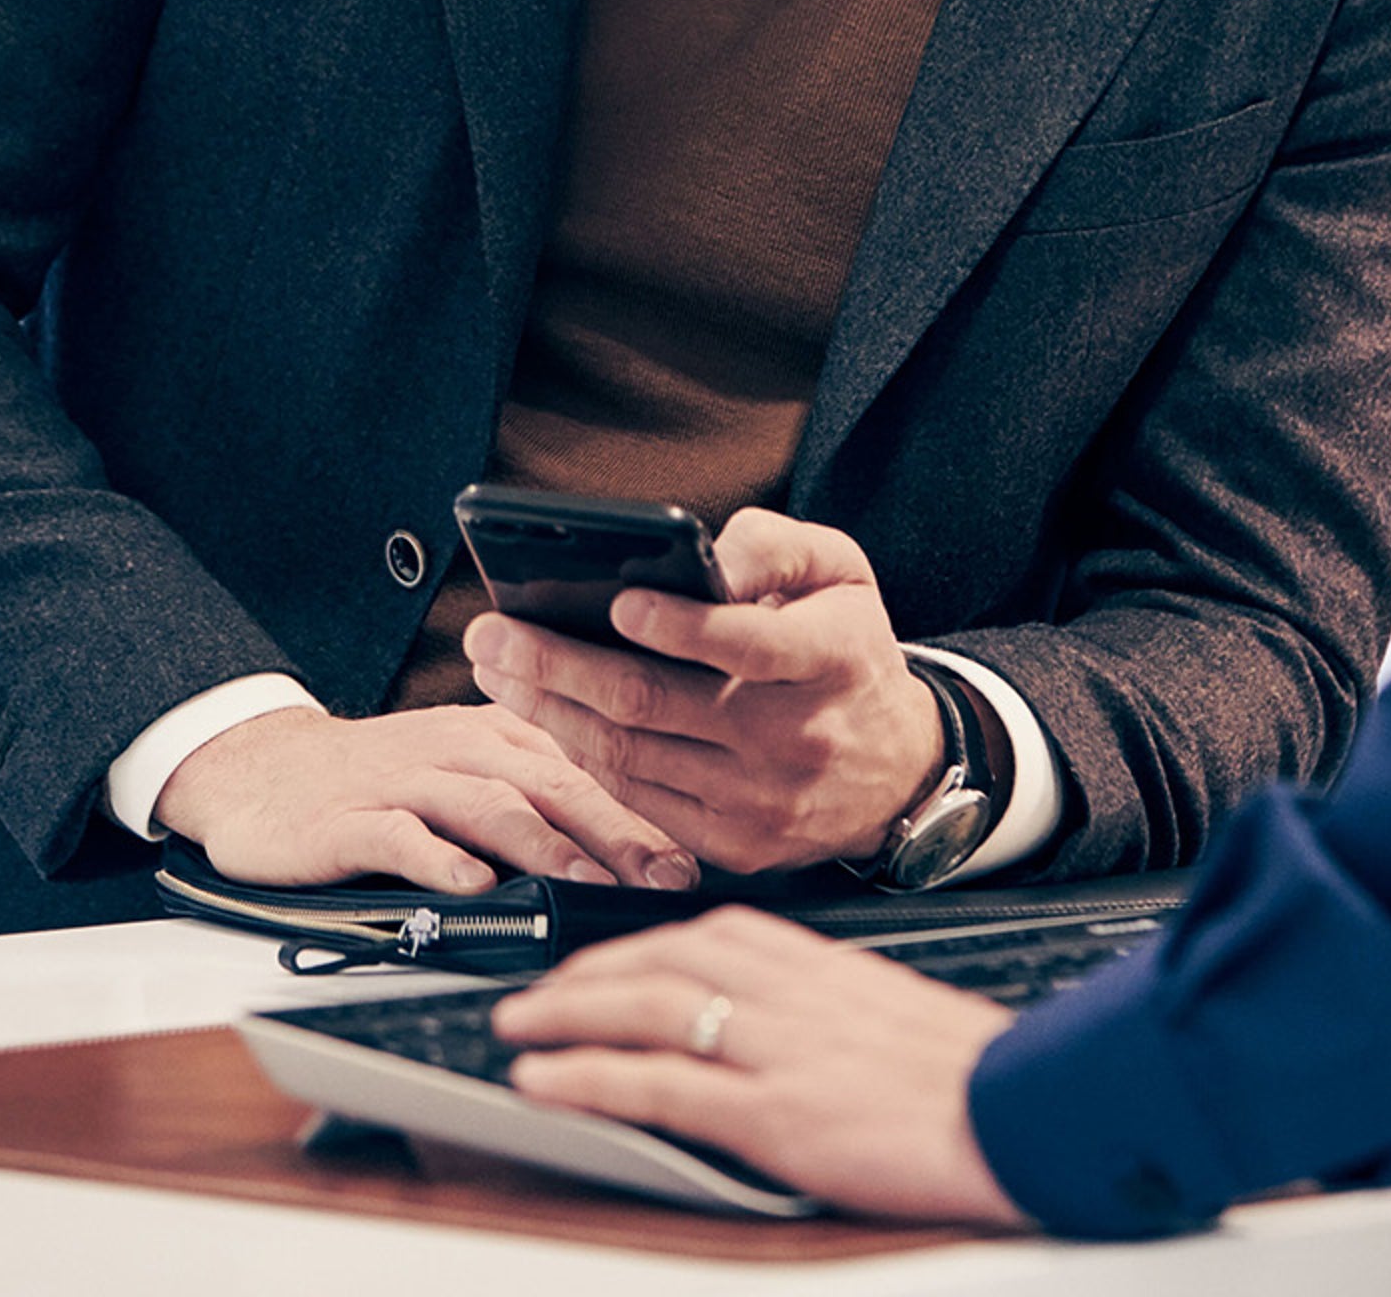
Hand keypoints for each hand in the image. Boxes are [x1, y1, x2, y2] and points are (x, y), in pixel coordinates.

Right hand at [150, 703, 697, 895]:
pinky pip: (400, 835)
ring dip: (542, 845)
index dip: (642, 811)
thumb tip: (620, 855)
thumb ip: (529, 798)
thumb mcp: (458, 771)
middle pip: (549, 783)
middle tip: (666, 875)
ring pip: (485, 805)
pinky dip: (438, 859)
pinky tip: (470, 886)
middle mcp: (456, 750)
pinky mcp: (349, 817)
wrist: (256, 771)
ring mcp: (402, 781)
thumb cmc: (371, 781)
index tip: (694, 858)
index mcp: (492, 737)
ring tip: (587, 883)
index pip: (583, 769)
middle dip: (614, 829)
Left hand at [466, 508, 946, 874]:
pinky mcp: (735, 846)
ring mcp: (762, 801)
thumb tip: (703, 554)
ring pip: (630, 755)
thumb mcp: (839, 572)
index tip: (618, 601)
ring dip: (548, 710)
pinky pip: (636, 799)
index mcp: (831, 658)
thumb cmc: (849, 652)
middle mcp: (795, 737)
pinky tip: (545, 716)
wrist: (898, 768)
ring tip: (497, 669)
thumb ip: (773, 546)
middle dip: (558, 665)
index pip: (747, 645)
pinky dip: (581, 755)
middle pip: (656, 704)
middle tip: (492, 632)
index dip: (680, 626)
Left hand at [495, 909, 1023, 1224]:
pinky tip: (546, 1084)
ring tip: (517, 1029)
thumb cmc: (975, 1077)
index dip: (637, 944)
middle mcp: (791, 988)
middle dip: (586, 973)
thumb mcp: (892, 1016)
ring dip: (567, 1015)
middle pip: (662, 957)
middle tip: (535, 993)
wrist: (1031, 1112)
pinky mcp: (775, 1112)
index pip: (706, 932)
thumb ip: (828, 1007)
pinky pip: (660, 1085)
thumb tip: (781, 1025)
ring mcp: (779, 1047)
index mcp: (821, 961)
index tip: (597, 960)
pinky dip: (590, 1079)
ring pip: (647, 1008)